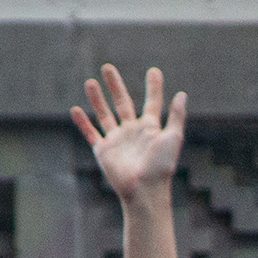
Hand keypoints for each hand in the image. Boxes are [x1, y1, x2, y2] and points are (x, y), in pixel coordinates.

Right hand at [71, 64, 186, 202]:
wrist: (144, 190)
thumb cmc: (161, 167)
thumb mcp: (173, 138)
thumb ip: (176, 116)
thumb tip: (182, 94)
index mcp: (150, 128)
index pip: (152, 102)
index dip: (153, 87)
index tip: (154, 71)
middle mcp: (132, 132)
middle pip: (122, 103)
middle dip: (115, 85)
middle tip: (108, 67)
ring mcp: (117, 141)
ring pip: (104, 115)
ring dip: (97, 99)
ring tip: (90, 82)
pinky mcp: (104, 151)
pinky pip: (91, 134)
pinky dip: (82, 123)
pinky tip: (75, 109)